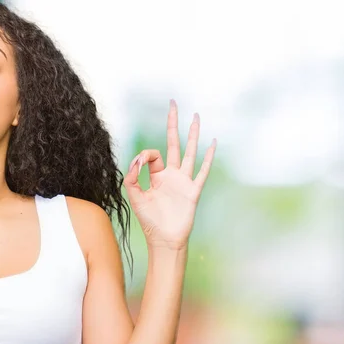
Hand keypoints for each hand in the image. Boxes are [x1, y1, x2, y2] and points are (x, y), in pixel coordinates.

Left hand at [123, 100, 215, 249]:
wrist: (164, 239)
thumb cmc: (149, 221)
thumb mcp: (134, 197)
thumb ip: (131, 177)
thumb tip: (136, 159)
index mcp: (157, 175)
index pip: (153, 155)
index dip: (144, 156)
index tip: (138, 166)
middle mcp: (172, 174)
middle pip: (173, 143)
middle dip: (172, 124)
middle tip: (173, 103)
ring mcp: (184, 181)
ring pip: (190, 152)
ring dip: (193, 134)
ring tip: (196, 117)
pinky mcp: (193, 190)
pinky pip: (202, 171)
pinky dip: (208, 157)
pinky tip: (212, 143)